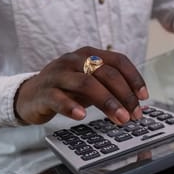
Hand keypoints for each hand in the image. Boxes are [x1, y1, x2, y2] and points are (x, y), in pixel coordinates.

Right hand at [14, 46, 148, 124]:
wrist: (30, 95)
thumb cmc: (66, 88)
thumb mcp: (91, 84)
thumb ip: (111, 89)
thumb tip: (137, 104)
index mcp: (90, 54)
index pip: (119, 60)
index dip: (134, 78)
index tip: (144, 97)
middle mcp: (75, 60)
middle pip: (106, 73)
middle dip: (124, 95)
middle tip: (134, 115)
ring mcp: (58, 74)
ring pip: (86, 83)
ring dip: (107, 102)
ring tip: (119, 119)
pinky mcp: (44, 91)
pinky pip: (58, 97)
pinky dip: (71, 106)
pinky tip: (82, 116)